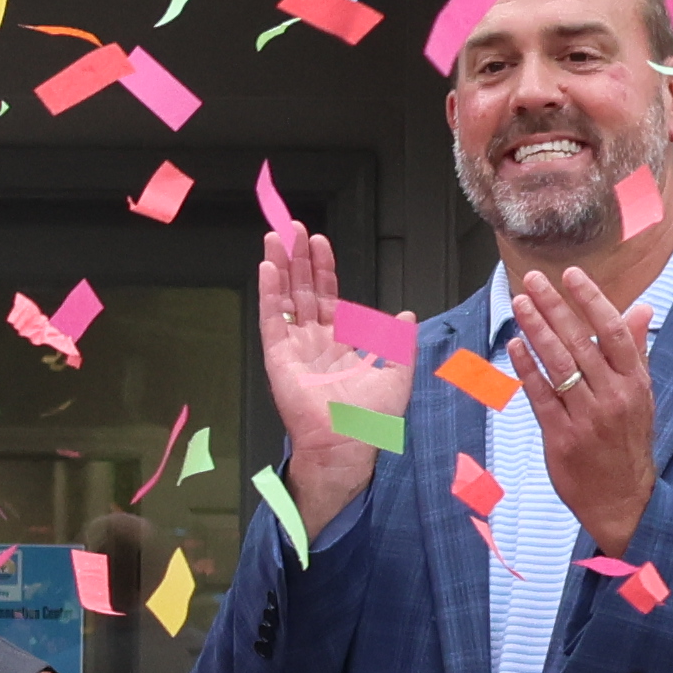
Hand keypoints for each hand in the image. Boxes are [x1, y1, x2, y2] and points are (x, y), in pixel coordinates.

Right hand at [253, 187, 391, 542]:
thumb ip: (399, 341)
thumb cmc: (371, 419)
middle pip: (302, 290)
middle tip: (292, 228)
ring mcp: (293, 347)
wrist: (349, 445)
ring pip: (285, 298)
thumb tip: (406, 314)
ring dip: (281, 266)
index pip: (327, 296)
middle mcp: (313, 341)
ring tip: (276, 237)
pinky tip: (267, 268)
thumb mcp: (396, 373)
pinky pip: (272, 318)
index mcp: (339, 342)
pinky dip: (269, 292)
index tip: (320, 242)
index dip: (324, 269)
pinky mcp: (278, 357)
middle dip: (298, 258)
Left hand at [510, 257, 662, 551]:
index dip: (591, 300)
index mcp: (634, 382)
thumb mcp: (642, 395)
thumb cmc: (629, 443)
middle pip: (579, 342)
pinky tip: (514, 345)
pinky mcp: (562, 437)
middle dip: (554, 307)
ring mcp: (586, 417)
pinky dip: (526, 368)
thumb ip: (636, 350)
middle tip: (533, 280)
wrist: (624, 500)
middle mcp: (612, 396)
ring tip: (520, 304)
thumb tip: (642, 309)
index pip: (612, 331)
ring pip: (557, 365)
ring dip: (536, 330)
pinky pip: (540, 395)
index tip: (572, 275)